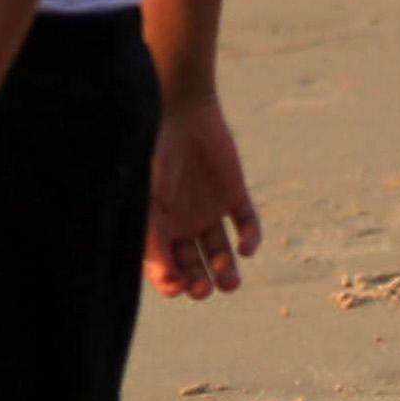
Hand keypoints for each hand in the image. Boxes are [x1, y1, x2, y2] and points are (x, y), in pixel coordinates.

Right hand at [146, 96, 260, 300]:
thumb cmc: (153, 154)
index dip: (170, 281)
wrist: (179, 111)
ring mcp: (209, 208)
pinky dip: (250, 238)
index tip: (179, 287)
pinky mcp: (234, 194)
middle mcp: (183, 220)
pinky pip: (246, 223)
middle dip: (199, 281)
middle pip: (193, 263)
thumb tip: (165, 279)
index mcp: (157, 223)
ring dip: (226, 269)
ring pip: (221, 250)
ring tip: (231, 283)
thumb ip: (154, 237)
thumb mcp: (149, 200)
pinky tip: (247, 248)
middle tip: (205, 289)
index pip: (164, 264)